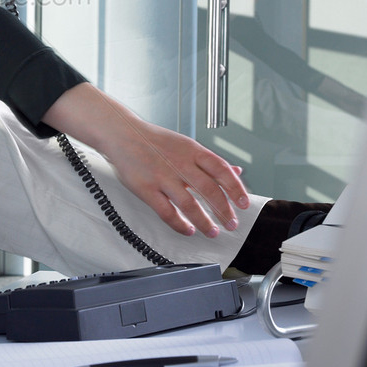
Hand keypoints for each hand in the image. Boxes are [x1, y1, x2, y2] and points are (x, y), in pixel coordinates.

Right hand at [43, 83, 249, 237]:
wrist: (122, 134)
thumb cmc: (154, 141)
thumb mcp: (186, 145)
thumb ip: (210, 161)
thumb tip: (236, 171)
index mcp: (192, 151)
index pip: (221, 170)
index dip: (235, 188)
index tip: (244, 203)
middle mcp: (180, 163)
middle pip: (209, 190)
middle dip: (224, 210)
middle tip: (231, 223)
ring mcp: (162, 176)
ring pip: (190, 204)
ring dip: (204, 222)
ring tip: (212, 232)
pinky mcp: (146, 188)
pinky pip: (166, 212)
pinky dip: (179, 224)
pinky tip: (187, 230)